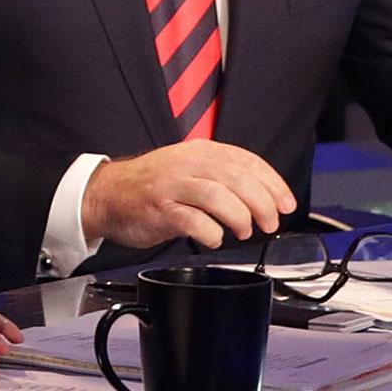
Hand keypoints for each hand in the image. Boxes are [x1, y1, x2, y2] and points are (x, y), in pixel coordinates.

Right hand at [80, 140, 295, 249]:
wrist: (105, 194)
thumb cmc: (151, 186)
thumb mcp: (188, 169)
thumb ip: (221, 176)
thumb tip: (263, 197)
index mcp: (199, 152)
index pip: (247, 161)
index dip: (273, 184)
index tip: (286, 204)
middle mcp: (186, 164)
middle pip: (237, 179)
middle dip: (262, 204)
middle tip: (270, 223)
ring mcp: (171, 185)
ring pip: (218, 196)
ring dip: (239, 218)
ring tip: (243, 231)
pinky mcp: (159, 209)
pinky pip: (192, 221)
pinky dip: (210, 233)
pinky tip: (214, 238)